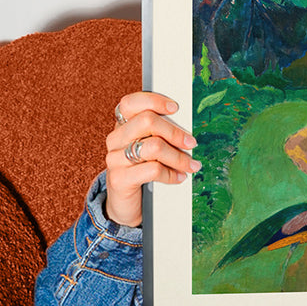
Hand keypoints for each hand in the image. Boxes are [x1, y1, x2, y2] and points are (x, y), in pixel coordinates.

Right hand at [105, 92, 199, 227]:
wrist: (125, 205)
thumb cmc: (142, 172)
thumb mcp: (150, 149)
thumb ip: (160, 135)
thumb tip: (188, 126)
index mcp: (122, 126)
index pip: (130, 103)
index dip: (153, 100)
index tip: (175, 108)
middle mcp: (115, 139)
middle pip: (147, 121)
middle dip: (175, 132)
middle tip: (192, 143)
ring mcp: (114, 159)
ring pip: (153, 146)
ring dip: (178, 157)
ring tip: (191, 165)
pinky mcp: (119, 179)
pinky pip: (152, 170)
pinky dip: (171, 174)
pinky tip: (179, 177)